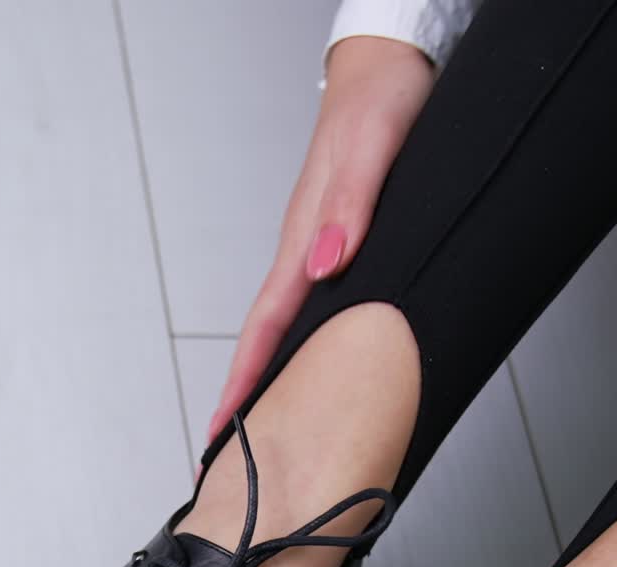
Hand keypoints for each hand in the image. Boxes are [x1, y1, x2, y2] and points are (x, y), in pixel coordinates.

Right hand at [207, 36, 435, 440]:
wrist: (391, 66)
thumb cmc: (382, 101)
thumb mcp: (372, 148)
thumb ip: (350, 206)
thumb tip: (324, 265)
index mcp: (303, 238)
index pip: (266, 325)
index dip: (246, 380)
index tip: (225, 429)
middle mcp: (304, 252)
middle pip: (266, 339)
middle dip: (246, 396)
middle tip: (229, 449)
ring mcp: (316, 251)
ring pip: (286, 329)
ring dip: (271, 377)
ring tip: (259, 426)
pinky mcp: (337, 246)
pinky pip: (312, 311)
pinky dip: (300, 347)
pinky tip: (308, 367)